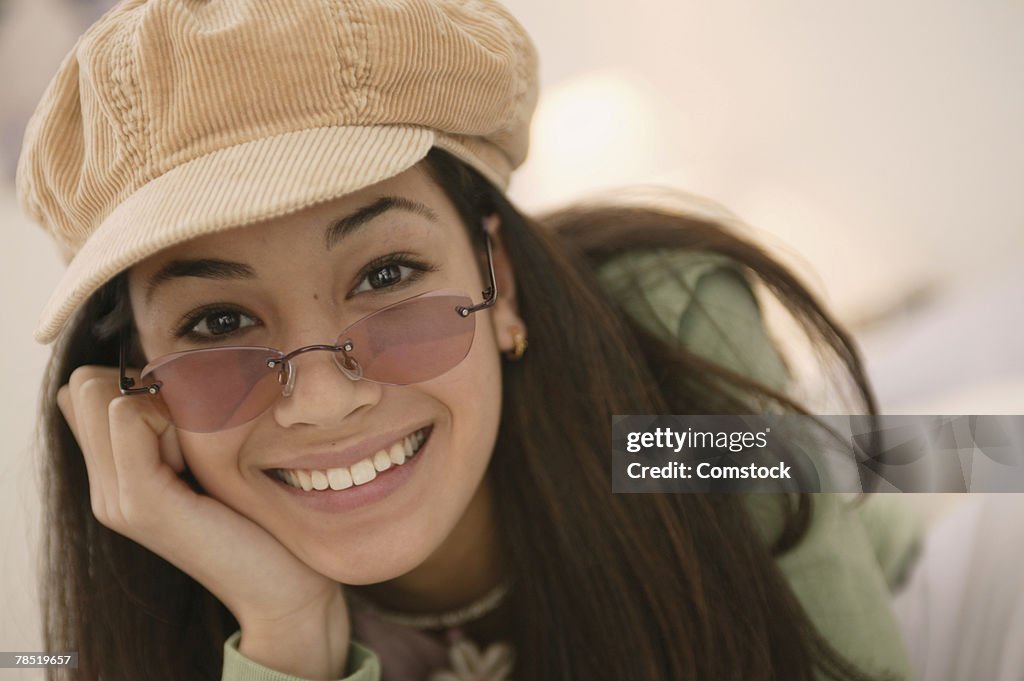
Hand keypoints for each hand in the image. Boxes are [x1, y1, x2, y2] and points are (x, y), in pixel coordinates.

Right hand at [58, 365, 350, 678]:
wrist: (284, 588)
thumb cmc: (261, 519)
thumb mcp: (212, 461)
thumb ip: (178, 425)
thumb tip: (163, 372)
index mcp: (116, 476)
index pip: (87, 386)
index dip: (140, 386)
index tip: (187, 428)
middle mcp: (104, 487)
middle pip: (87, 383)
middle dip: (144, 392)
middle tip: (192, 441)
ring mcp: (116, 498)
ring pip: (107, 393)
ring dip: (163, 406)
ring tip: (197, 457)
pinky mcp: (141, 503)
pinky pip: (130, 414)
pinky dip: (171, 419)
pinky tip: (200, 464)